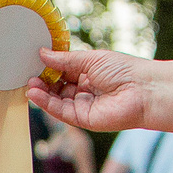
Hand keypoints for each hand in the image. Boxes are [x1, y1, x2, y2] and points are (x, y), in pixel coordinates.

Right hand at [26, 47, 151, 133]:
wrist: (143, 91)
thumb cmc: (124, 70)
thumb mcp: (90, 59)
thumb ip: (65, 60)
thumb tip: (43, 53)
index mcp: (89, 73)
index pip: (63, 71)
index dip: (49, 67)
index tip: (34, 61)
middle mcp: (85, 90)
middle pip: (57, 87)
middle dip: (43, 80)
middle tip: (29, 73)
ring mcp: (83, 106)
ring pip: (56, 100)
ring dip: (42, 93)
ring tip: (30, 83)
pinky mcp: (83, 119)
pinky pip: (60, 112)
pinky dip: (46, 104)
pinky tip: (35, 93)